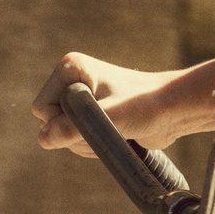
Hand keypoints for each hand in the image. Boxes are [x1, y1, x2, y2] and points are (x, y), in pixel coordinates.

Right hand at [28, 51, 198, 154]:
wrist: (173, 111)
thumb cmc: (146, 105)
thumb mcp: (110, 118)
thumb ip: (75, 128)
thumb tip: (44, 139)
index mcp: (71, 69)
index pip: (41, 107)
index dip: (60, 123)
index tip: (91, 124)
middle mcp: (71, 81)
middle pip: (48, 122)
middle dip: (73, 135)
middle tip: (107, 129)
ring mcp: (79, 97)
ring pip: (60, 134)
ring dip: (83, 142)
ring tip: (114, 132)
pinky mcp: (89, 113)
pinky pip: (73, 138)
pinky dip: (89, 144)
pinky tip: (113, 137)